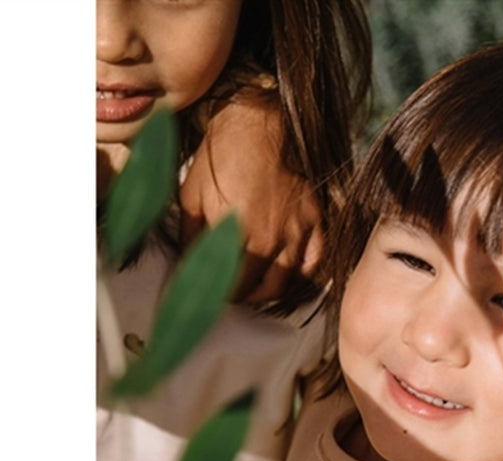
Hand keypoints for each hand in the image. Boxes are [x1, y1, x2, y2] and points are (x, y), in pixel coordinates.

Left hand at [179, 97, 324, 304]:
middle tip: (228, 292)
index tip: (206, 294)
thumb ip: (191, 235)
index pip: (227, 283)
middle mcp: (270, 239)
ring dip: (266, 293)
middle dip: (238, 295)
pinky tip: (286, 274)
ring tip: (253, 289)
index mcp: (237, 234)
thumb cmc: (223, 154)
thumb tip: (187, 265)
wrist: (261, 122)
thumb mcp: (193, 193)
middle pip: (256, 289)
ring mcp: (296, 232)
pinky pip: (312, 262)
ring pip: (284, 283)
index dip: (214, 293)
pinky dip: (299, 275)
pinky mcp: (314, 221)